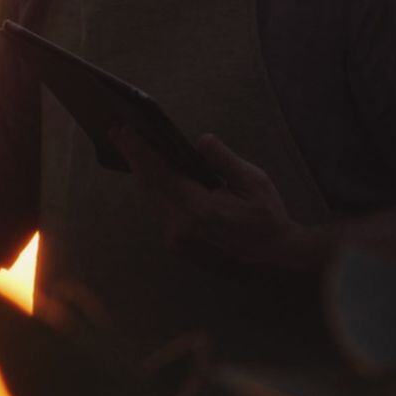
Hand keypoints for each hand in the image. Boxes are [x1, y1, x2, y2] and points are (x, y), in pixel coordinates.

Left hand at [110, 127, 308, 273]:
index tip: (122, 131)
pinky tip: (155, 177)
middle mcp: (180, 227)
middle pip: (147, 186)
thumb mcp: (253, 182)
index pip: (158, 173)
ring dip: (143, 175)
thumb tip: (201, 140)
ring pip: (151, 200)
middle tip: (119, 133)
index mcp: (198, 209)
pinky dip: (156, 192)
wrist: (276, 263)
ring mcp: (176, 240)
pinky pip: (160, 212)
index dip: (137, 150)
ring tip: (133, 150)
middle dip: (133, 158)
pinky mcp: (178, 248)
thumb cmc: (268, 222)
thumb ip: (223, 159)